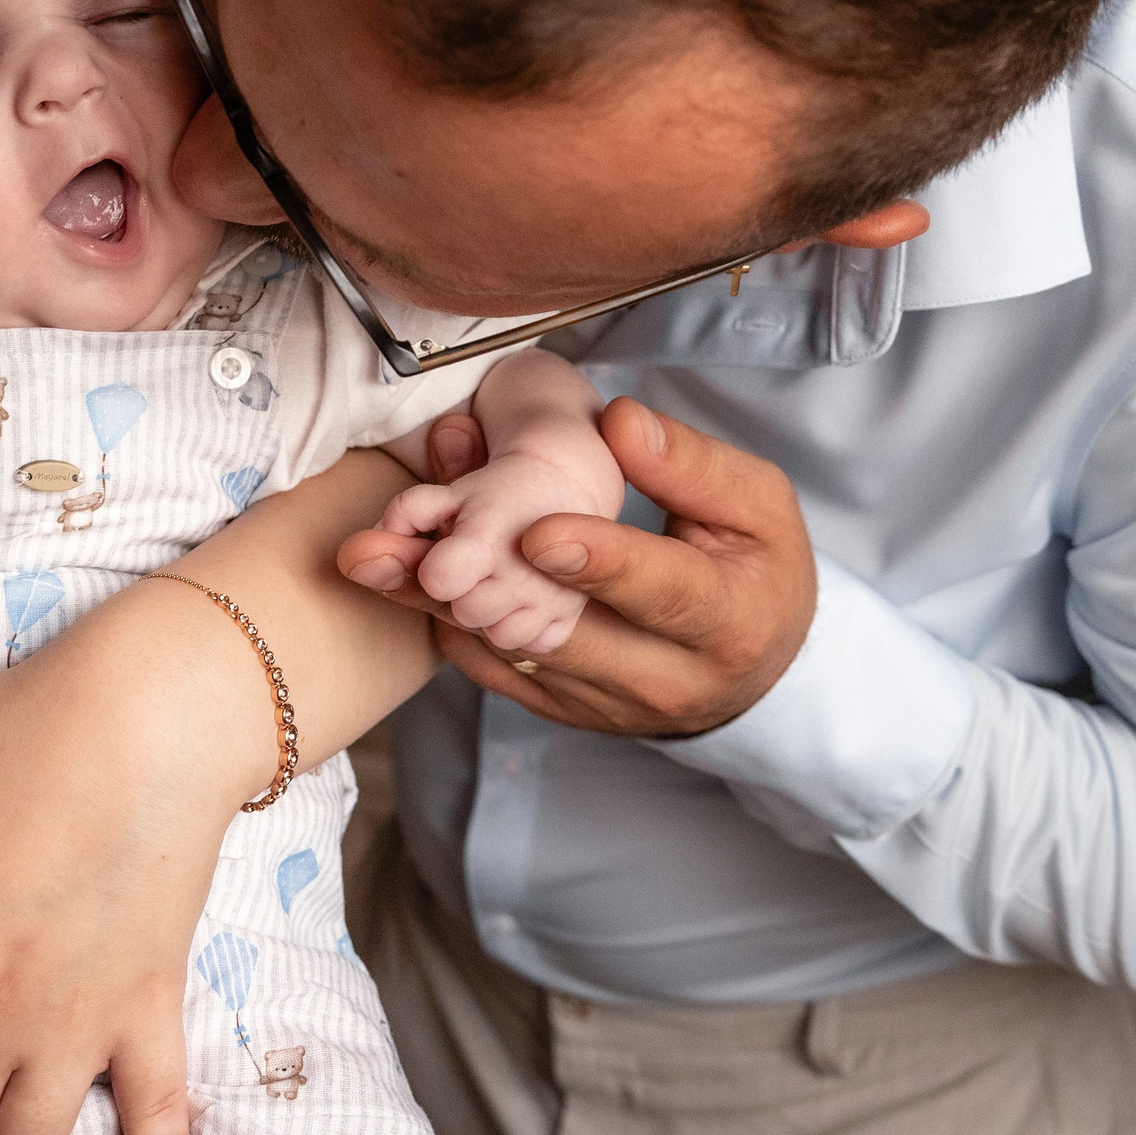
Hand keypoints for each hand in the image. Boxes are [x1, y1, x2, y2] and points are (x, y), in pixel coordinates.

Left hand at [339, 397, 813, 736]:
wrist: (757, 671)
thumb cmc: (756, 567)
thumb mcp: (755, 504)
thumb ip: (690, 463)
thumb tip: (621, 423)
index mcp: (723, 620)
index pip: (660, 590)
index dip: (598, 561)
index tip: (537, 533)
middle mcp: (662, 679)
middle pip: (564, 634)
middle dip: (486, 586)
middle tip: (418, 544)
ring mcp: (607, 704)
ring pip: (514, 655)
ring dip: (443, 603)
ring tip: (378, 555)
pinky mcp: (565, 712)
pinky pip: (494, 672)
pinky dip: (446, 623)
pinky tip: (400, 577)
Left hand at [371, 446, 621, 655]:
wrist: (563, 485)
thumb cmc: (490, 494)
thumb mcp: (441, 499)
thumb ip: (398, 524)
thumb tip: (350, 558)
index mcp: (487, 538)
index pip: (439, 579)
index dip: (432, 572)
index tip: (441, 559)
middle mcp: (523, 574)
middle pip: (464, 613)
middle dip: (461, 591)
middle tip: (473, 563)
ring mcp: (551, 600)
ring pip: (497, 636)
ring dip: (490, 612)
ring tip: (496, 578)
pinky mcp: (567, 619)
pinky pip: (527, 646)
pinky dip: (520, 626)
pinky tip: (518, 596)